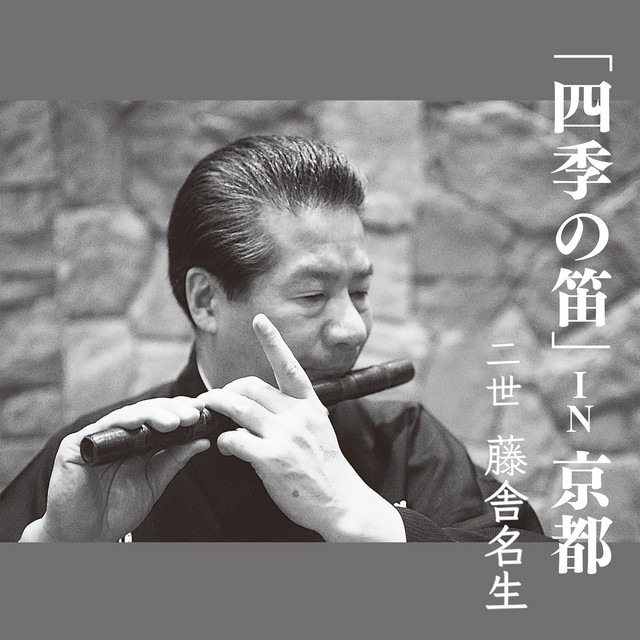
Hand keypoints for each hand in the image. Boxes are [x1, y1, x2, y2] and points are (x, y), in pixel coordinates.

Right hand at [20, 397, 210, 541]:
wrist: (84, 537)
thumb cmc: (116, 510)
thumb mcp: (154, 482)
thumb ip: (174, 460)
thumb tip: (203, 441)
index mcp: (137, 443)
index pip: (160, 418)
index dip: (180, 412)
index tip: (202, 412)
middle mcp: (118, 435)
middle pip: (147, 412)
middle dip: (172, 411)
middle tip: (193, 416)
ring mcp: (97, 437)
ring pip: (129, 415)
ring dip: (153, 414)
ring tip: (174, 422)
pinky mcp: (77, 444)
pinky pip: (101, 427)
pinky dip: (122, 422)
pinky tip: (139, 422)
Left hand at [199, 314, 404, 541]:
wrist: (340, 501)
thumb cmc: (324, 465)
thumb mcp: (316, 427)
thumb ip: (290, 412)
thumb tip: (254, 406)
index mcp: (310, 404)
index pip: (288, 365)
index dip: (273, 340)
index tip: (260, 320)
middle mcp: (298, 414)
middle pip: (250, 386)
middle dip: (226, 390)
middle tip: (214, 399)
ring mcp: (286, 436)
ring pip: (238, 408)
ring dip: (216, 407)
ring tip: (207, 412)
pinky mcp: (272, 459)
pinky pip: (234, 439)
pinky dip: (224, 440)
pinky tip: (226, 448)